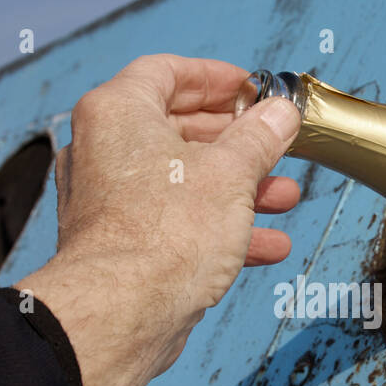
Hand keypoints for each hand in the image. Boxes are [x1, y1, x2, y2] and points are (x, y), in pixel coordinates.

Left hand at [16, 54, 301, 385]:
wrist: (122, 313)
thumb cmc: (165, 234)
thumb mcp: (232, 172)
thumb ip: (259, 136)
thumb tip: (280, 113)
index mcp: (117, 113)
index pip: (165, 73)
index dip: (214, 78)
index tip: (251, 88)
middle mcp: (102, 151)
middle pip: (177, 129)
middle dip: (237, 141)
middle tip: (274, 144)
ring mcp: (107, 201)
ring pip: (181, 181)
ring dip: (238, 188)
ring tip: (284, 197)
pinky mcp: (120, 246)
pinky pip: (174, 223)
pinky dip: (218, 228)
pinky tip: (266, 245)